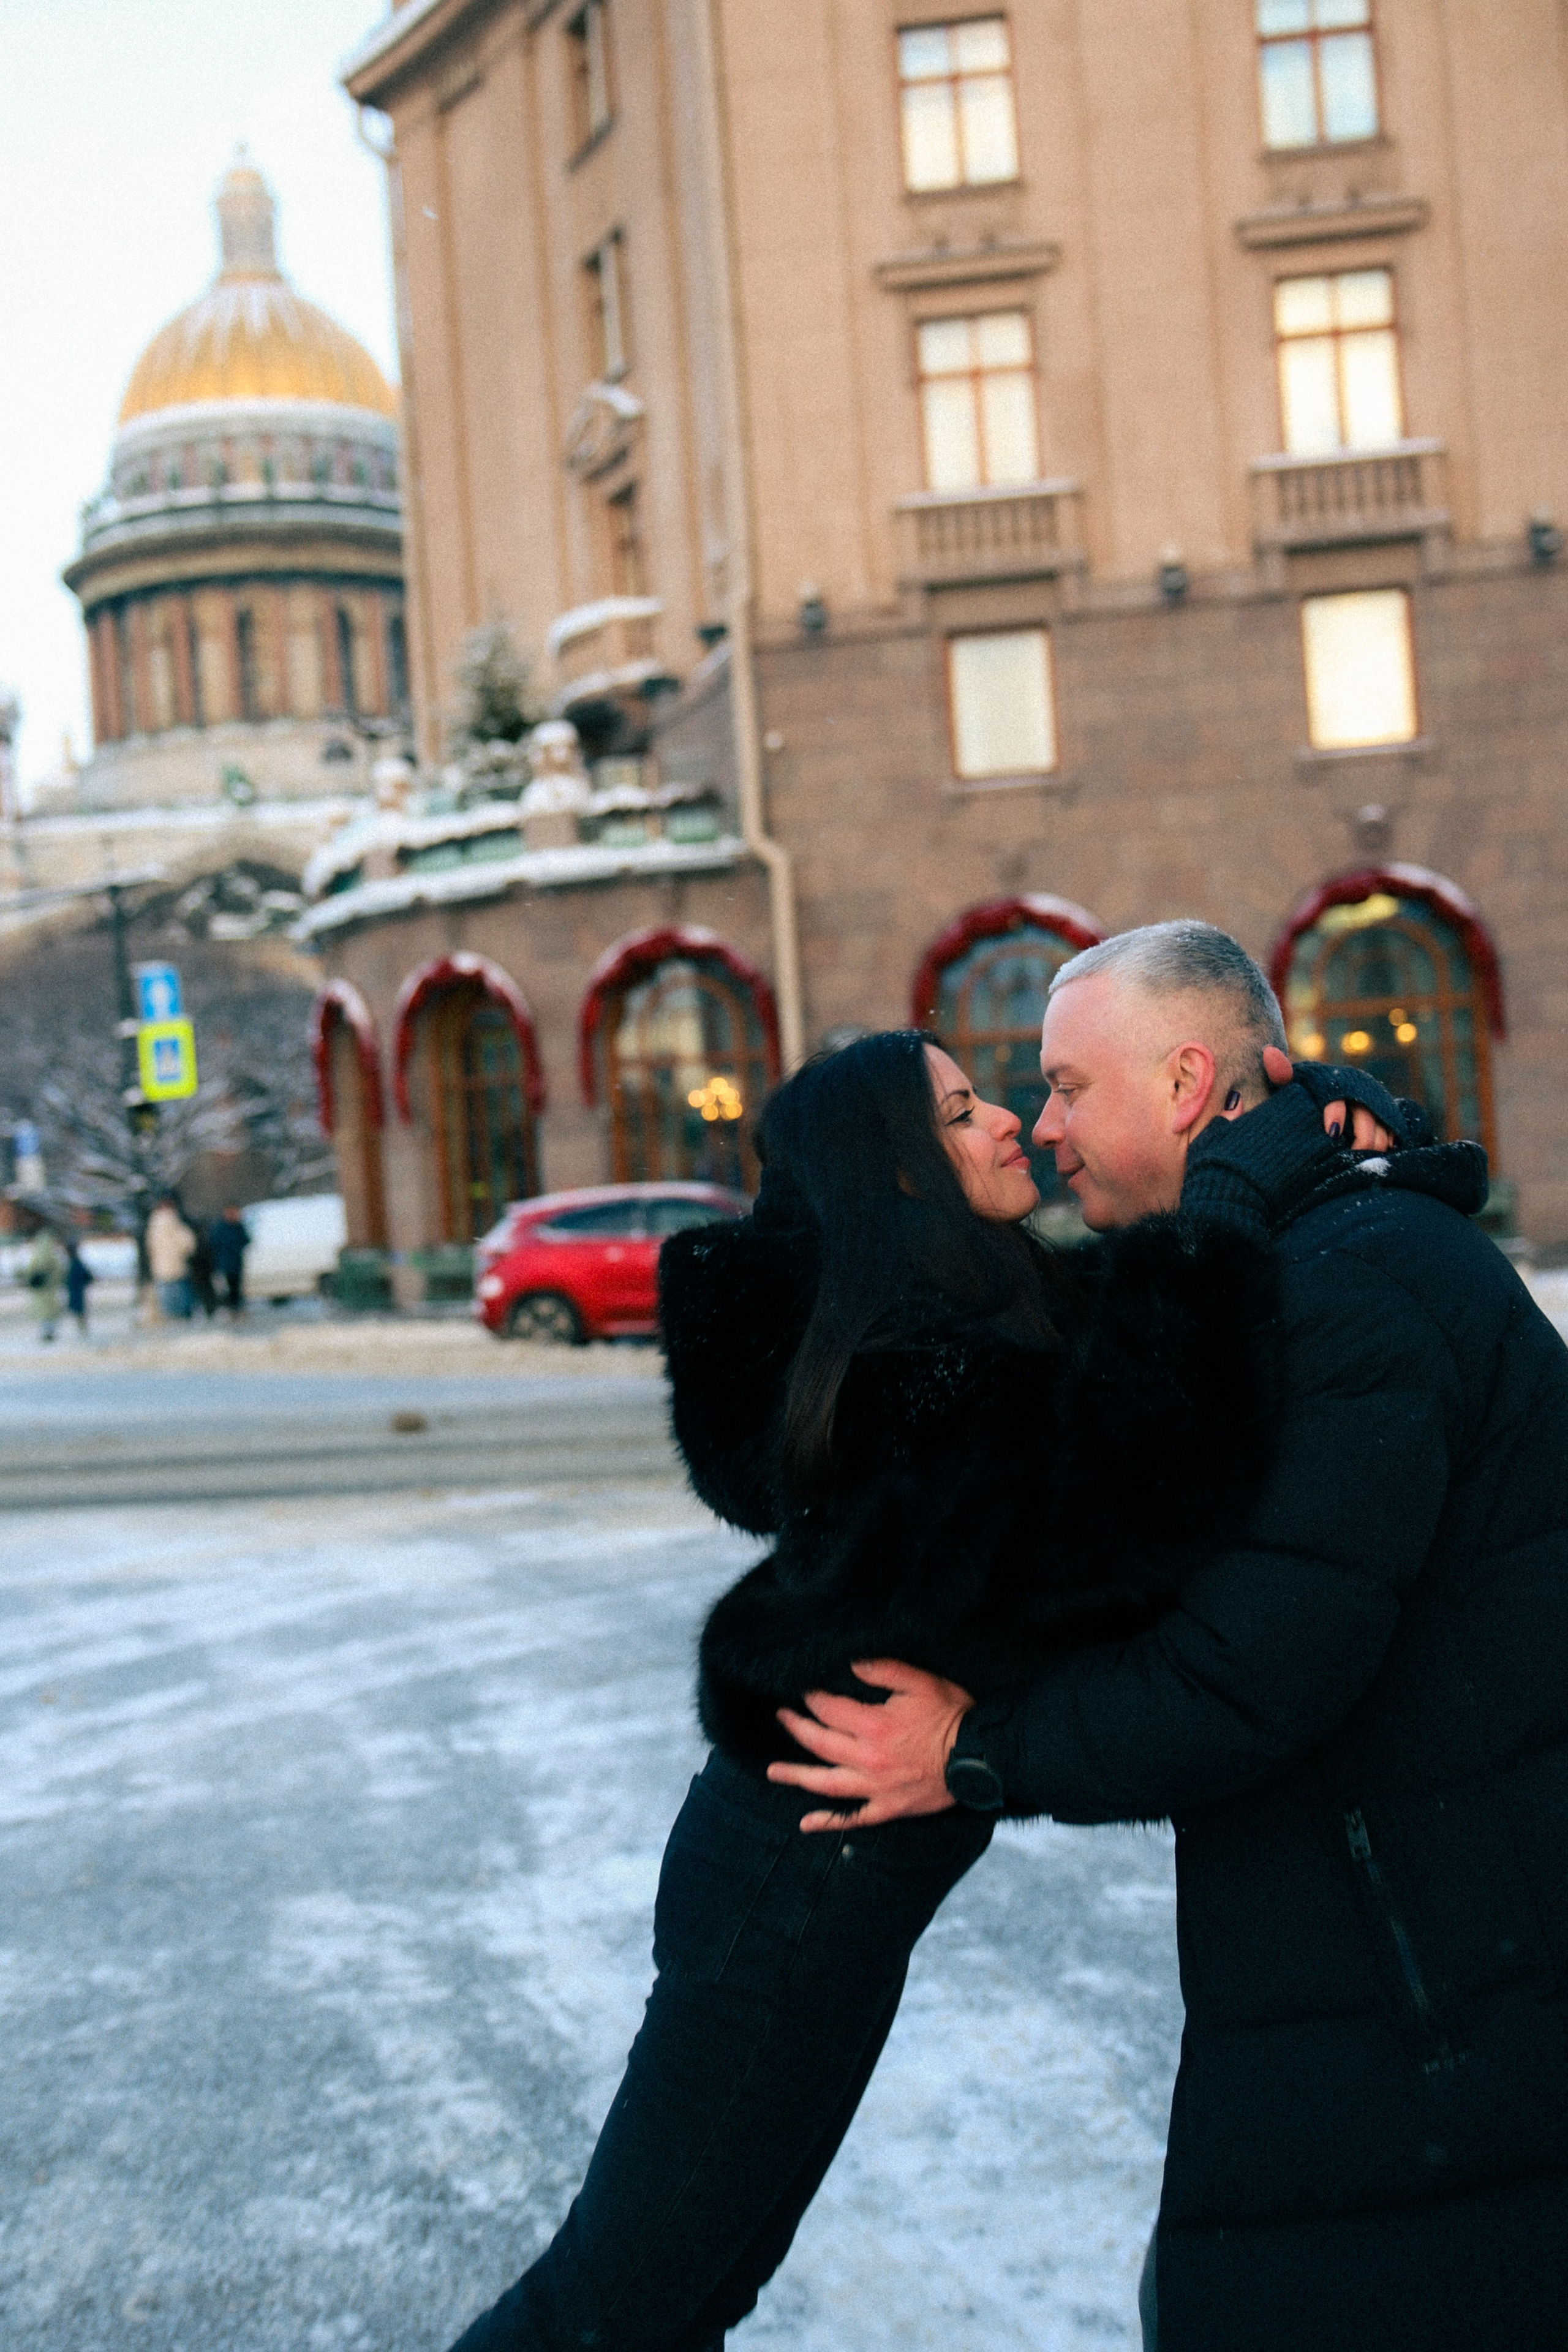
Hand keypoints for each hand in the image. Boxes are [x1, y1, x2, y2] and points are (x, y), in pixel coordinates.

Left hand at [767, 1660, 972, 1829]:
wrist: (982, 1758)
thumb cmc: (953, 1716)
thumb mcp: (922, 1682)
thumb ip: (884, 1670)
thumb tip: (851, 1663)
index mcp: (874, 1726)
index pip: (829, 1709)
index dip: (812, 1697)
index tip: (803, 1689)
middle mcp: (868, 1760)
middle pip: (820, 1743)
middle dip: (796, 1727)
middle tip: (781, 1716)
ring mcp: (876, 1788)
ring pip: (826, 1784)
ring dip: (796, 1776)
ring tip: (772, 1771)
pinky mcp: (888, 1808)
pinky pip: (852, 1819)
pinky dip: (828, 1822)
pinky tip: (807, 1823)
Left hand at [1260, 1046, 1391, 1150]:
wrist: (1314, 1097)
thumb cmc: (1300, 1092)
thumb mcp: (1288, 1084)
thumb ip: (1279, 1073)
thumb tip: (1268, 1052)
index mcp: (1333, 1081)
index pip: (1338, 1095)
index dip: (1336, 1113)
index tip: (1331, 1134)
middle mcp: (1356, 1090)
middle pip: (1367, 1114)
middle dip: (1362, 1136)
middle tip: (1350, 1157)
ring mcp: (1371, 1103)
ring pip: (1381, 1124)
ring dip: (1375, 1144)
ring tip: (1360, 1162)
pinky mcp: (1382, 1115)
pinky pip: (1390, 1130)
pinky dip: (1386, 1144)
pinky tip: (1374, 1158)